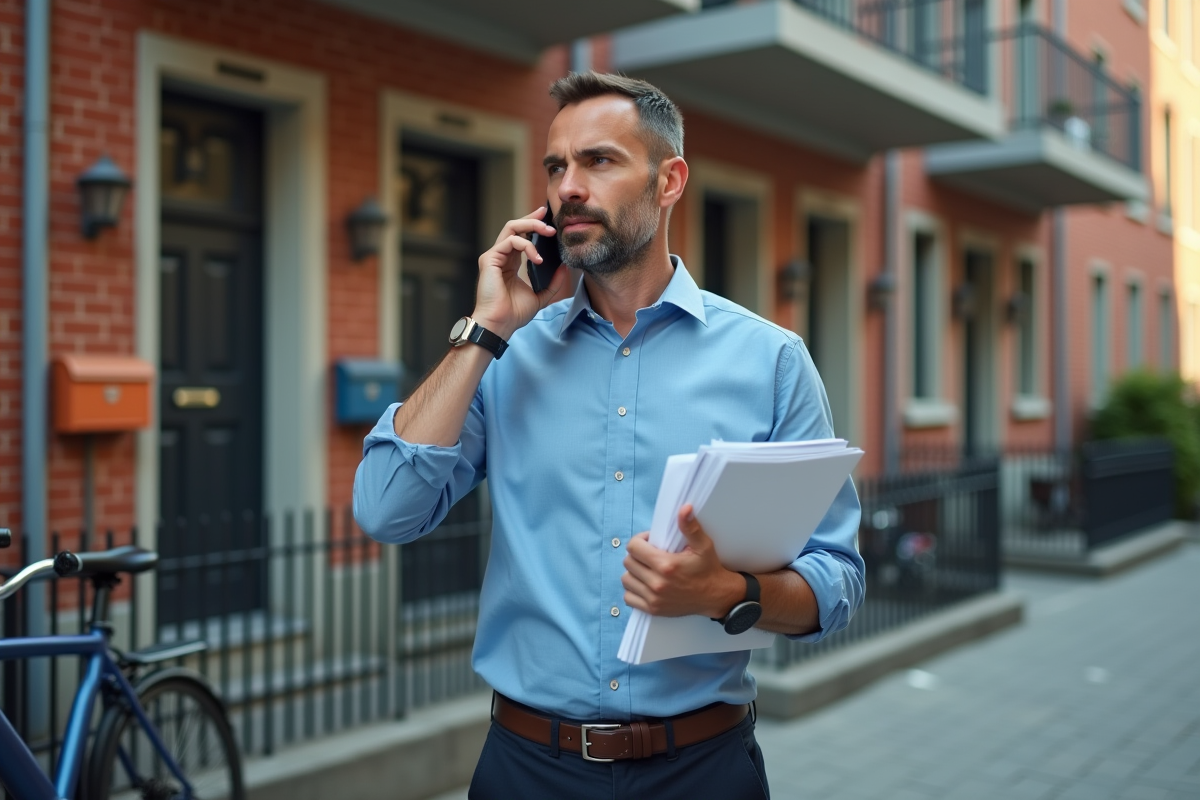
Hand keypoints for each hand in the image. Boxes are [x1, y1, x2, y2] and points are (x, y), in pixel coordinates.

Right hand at [472, 206, 569, 339]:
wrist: (500, 324)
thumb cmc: (514, 313)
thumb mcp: (540, 296)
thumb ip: (553, 283)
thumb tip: (565, 268)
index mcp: (510, 263)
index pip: (521, 236)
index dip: (533, 224)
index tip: (548, 218)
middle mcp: (501, 256)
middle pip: (515, 226)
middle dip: (534, 220)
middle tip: (551, 221)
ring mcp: (494, 256)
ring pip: (512, 228)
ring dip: (532, 226)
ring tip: (548, 233)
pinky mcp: (489, 259)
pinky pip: (511, 242)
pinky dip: (527, 246)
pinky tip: (538, 258)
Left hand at [622, 505, 743, 618]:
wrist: (716, 596)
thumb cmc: (709, 570)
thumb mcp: (703, 546)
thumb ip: (690, 527)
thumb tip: (684, 509)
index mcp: (666, 565)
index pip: (633, 547)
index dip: (640, 541)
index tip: (650, 542)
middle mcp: (657, 583)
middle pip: (628, 562)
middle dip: (637, 555)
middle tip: (650, 555)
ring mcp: (654, 598)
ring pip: (626, 579)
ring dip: (634, 572)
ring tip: (647, 569)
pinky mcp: (653, 609)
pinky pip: (628, 598)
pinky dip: (633, 590)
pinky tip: (645, 584)